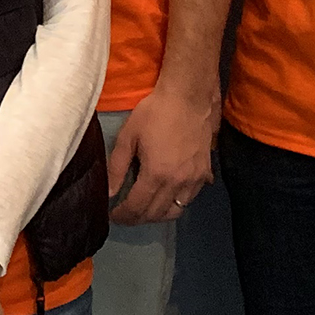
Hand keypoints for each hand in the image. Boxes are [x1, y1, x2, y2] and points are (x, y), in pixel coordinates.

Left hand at [107, 77, 218, 223]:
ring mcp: (195, 179)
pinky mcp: (205, 172)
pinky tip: (166, 193)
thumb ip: (116, 167)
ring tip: (145, 206)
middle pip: (156, 214)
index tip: (113, 215)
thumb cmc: (155, 112)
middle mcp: (178, 182)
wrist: (189, 96)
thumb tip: (109, 193)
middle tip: (125, 213)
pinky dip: (176, 202)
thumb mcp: (128, 136)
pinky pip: (190, 198)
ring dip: (158, 214)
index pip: (137, 208)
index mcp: (157, 174)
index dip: (123, 216)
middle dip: (138, 218)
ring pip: (176, 210)